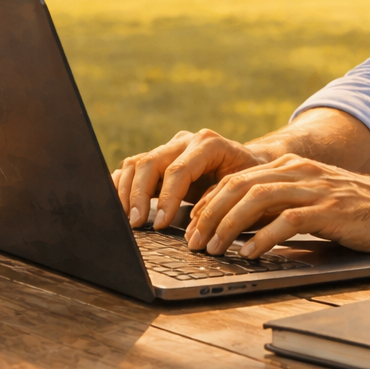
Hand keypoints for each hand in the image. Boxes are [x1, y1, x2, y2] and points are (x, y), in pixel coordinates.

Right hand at [112, 129, 267, 229]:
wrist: (252, 163)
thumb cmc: (250, 179)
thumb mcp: (243, 189)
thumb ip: (218, 201)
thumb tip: (195, 227)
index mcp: (208, 143)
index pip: (178, 169)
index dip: (167, 198)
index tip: (160, 224)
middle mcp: (185, 140)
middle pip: (151, 163)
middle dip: (139, 195)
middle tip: (136, 224)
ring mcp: (169, 147)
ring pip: (137, 163)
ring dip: (127, 192)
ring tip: (126, 219)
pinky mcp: (159, 158)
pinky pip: (133, 167)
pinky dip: (122, 184)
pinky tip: (117, 203)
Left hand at [184, 155, 369, 258]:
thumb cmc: (356, 212)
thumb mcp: (312, 201)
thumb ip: (282, 207)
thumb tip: (242, 230)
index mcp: (291, 167)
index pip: (236, 179)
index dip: (209, 202)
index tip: (192, 226)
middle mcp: (298, 172)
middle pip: (239, 186)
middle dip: (209, 214)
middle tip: (193, 242)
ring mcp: (314, 189)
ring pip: (256, 199)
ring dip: (228, 225)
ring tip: (214, 249)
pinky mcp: (329, 209)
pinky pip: (287, 220)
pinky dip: (263, 237)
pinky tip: (248, 253)